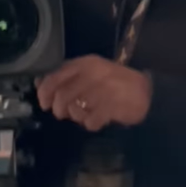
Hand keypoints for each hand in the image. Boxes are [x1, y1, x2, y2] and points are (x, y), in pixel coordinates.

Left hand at [36, 55, 151, 131]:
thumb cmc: (113, 83)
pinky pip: (91, 121)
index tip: (44, 103)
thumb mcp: (89, 73)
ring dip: (77, 117)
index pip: (56, 75)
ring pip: (75, 109)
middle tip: (65, 113)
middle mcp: (94, 73)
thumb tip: (39, 83)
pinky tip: (98, 119)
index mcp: (86, 63)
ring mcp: (104, 89)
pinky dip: (91, 124)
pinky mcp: (114, 106)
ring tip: (86, 114)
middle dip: (59, 109)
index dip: (45, 91)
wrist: (146, 93)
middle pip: (62, 95)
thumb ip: (66, 76)